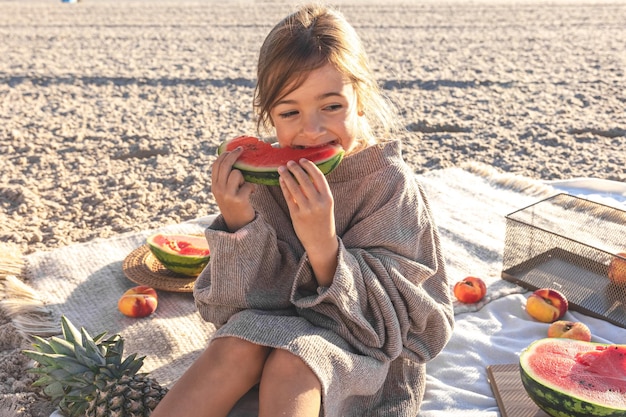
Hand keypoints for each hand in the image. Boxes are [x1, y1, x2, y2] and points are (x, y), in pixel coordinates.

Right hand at [211, 147, 255, 231]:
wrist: (238, 225)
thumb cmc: (234, 205)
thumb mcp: (225, 192)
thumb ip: (225, 179)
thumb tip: (232, 158)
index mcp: (214, 185)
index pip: (216, 165)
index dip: (224, 154)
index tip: (233, 149)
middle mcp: (218, 189)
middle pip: (225, 165)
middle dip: (234, 154)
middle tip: (242, 149)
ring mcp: (228, 194)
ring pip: (237, 173)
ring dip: (245, 177)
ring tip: (246, 185)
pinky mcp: (239, 199)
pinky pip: (248, 185)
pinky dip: (252, 188)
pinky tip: (251, 194)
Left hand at [279, 159, 337, 285]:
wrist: (321, 241)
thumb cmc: (323, 220)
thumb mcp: (326, 205)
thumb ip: (318, 191)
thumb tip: (304, 173)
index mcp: (328, 198)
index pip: (319, 176)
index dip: (310, 166)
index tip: (303, 160)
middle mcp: (318, 203)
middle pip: (305, 180)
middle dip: (296, 169)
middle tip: (289, 162)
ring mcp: (306, 210)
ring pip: (294, 188)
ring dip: (287, 176)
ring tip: (282, 168)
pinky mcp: (296, 216)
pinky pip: (288, 198)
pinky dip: (284, 187)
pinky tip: (281, 180)